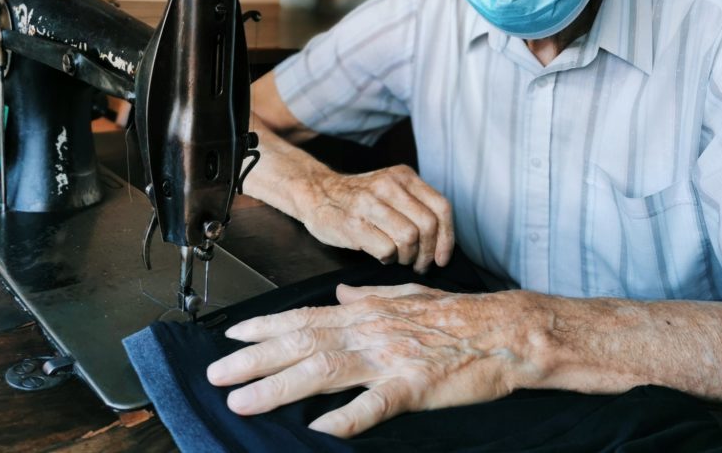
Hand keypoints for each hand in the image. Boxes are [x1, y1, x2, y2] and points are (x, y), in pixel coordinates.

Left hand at [207, 283, 540, 437]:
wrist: (506, 330)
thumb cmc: (459, 315)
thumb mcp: (407, 296)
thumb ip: (370, 295)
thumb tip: (340, 293)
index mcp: (367, 311)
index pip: (306, 317)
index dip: (265, 326)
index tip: (231, 335)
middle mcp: (370, 330)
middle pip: (302, 344)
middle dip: (254, 360)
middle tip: (215, 374)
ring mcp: (390, 358)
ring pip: (324, 370)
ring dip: (279, 387)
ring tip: (244, 401)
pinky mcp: (415, 386)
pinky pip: (375, 404)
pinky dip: (345, 417)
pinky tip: (317, 429)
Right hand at [301, 165, 453, 273]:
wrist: (316, 193)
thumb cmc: (360, 199)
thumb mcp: (391, 188)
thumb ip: (416, 204)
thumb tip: (443, 242)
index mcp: (403, 176)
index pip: (441, 207)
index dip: (447, 238)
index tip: (443, 258)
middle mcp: (388, 185)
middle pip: (427, 226)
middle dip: (427, 253)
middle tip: (419, 265)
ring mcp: (369, 203)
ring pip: (409, 239)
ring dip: (407, 257)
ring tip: (399, 259)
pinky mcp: (353, 224)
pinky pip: (387, 250)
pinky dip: (389, 260)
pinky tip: (381, 256)